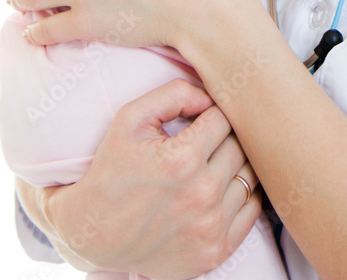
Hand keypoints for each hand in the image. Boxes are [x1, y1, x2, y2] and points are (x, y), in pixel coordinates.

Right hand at [41, 79, 261, 277]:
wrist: (93, 234)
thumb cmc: (113, 169)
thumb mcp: (131, 119)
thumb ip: (175, 94)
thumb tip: (211, 97)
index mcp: (182, 160)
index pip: (223, 118)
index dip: (210, 114)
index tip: (197, 121)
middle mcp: (201, 195)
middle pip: (240, 146)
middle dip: (225, 137)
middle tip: (205, 141)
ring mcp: (211, 228)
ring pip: (250, 175)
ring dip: (235, 165)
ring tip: (211, 164)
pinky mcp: (216, 251)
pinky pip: (253, 210)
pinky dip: (242, 195)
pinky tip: (220, 189)